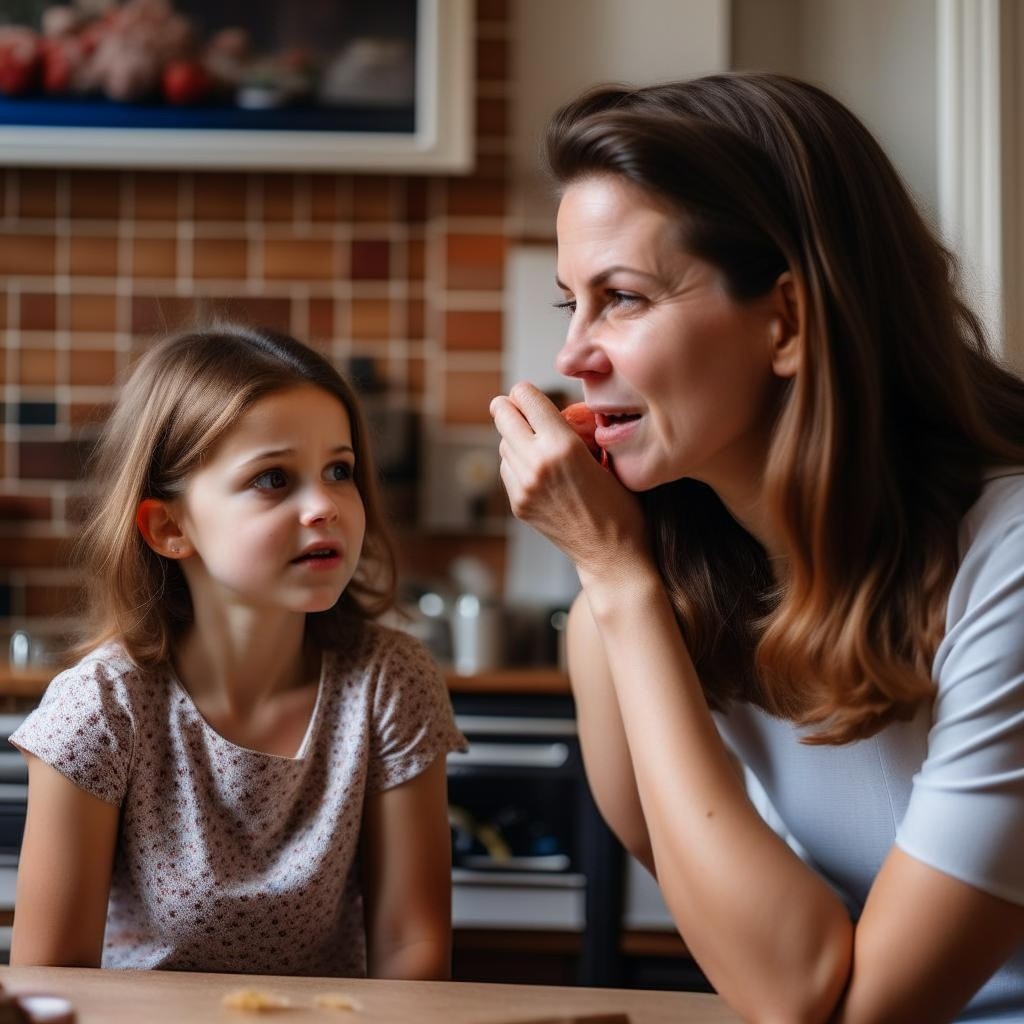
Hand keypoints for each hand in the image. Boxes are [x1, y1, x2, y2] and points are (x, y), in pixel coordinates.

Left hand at [490, 382, 650, 582]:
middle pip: (503, 416)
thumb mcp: (605, 454)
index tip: (528, 392)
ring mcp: (523, 486)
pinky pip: (506, 468)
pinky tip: (536, 466)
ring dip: (514, 437)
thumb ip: (574, 429)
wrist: (612, 552)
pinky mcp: (518, 504)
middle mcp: (537, 463)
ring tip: (534, 440)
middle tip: (513, 404)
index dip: (526, 392)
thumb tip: (546, 408)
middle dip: (509, 407)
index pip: (526, 397)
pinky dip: (516, 461)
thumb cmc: (620, 502)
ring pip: (503, 443)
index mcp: (563, 445)